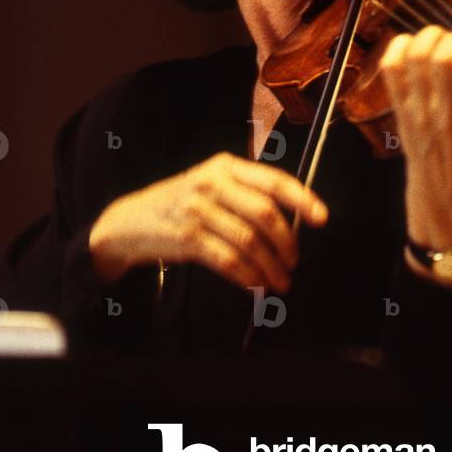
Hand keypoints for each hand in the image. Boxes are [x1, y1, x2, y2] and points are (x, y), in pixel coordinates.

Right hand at [88, 152, 327, 289]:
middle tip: (294, 262)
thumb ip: (247, 194)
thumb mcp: (212, 185)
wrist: (130, 220)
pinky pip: (228, 261)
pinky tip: (256, 285)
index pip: (273, 179)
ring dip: (270, 267)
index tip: (321, 218)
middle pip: (265, 214)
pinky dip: (247, 277)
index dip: (302, 199)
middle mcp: (211, 183)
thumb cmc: (182, 203)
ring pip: (249, 242)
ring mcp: (197, 210)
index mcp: (225, 166)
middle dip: (286, 243)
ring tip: (280, 282)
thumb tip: (293, 221)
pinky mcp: (186, 238)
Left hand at [380, 25, 451, 253]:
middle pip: (442, 60)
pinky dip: (399, 47)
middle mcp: (447, 115)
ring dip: (428, 38)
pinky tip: (412, 46)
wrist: (446, 196)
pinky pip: (391, 70)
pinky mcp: (401, 111)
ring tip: (438, 40)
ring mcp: (420, 112)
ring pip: (415, 58)